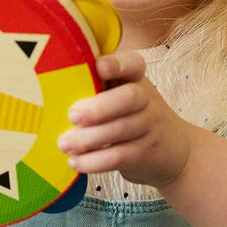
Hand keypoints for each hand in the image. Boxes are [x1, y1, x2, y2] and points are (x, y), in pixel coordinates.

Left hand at [56, 51, 195, 188]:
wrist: (177, 152)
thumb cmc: (136, 117)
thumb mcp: (124, 95)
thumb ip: (98, 87)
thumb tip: (49, 90)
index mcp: (136, 79)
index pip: (133, 64)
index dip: (116, 64)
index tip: (98, 68)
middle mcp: (146, 99)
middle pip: (130, 98)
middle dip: (100, 107)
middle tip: (73, 116)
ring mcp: (149, 127)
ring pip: (121, 129)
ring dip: (89, 138)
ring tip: (65, 144)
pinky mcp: (145, 153)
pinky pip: (120, 156)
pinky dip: (96, 161)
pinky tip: (77, 162)